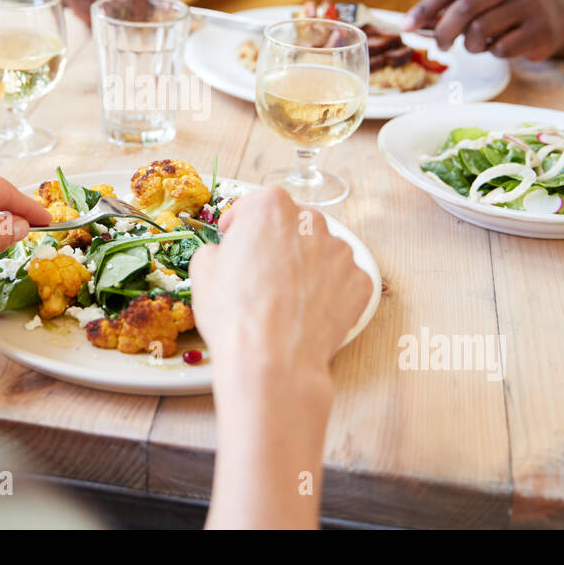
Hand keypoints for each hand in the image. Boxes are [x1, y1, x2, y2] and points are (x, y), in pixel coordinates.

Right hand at [190, 187, 371, 380]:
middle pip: (292, 224)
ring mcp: (341, 253)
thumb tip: (227, 253)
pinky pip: (342, 280)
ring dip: (305, 265)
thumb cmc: (234, 314)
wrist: (272, 361)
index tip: (234, 239)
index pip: (255, 203)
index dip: (240, 223)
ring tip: (285, 297)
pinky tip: (307, 311)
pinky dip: (328, 291)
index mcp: (271, 207)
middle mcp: (312, 221)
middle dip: (277, 242)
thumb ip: (219, 248)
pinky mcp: (360, 283)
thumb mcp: (203, 270)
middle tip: (260, 271)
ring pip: (320, 251)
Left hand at [403, 0, 563, 61]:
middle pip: (464, 8)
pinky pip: (500, 49)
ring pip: (480, 31)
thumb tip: (411, 24)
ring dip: (470, 45)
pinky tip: (501, 45)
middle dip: (444, 32)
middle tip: (439, 45)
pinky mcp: (540, 29)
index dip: (425, 8)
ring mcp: (531, 4)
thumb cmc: (504, 7)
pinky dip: (492, 52)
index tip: (406, 27)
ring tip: (477, 43)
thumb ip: (449, 6)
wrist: (555, 18)